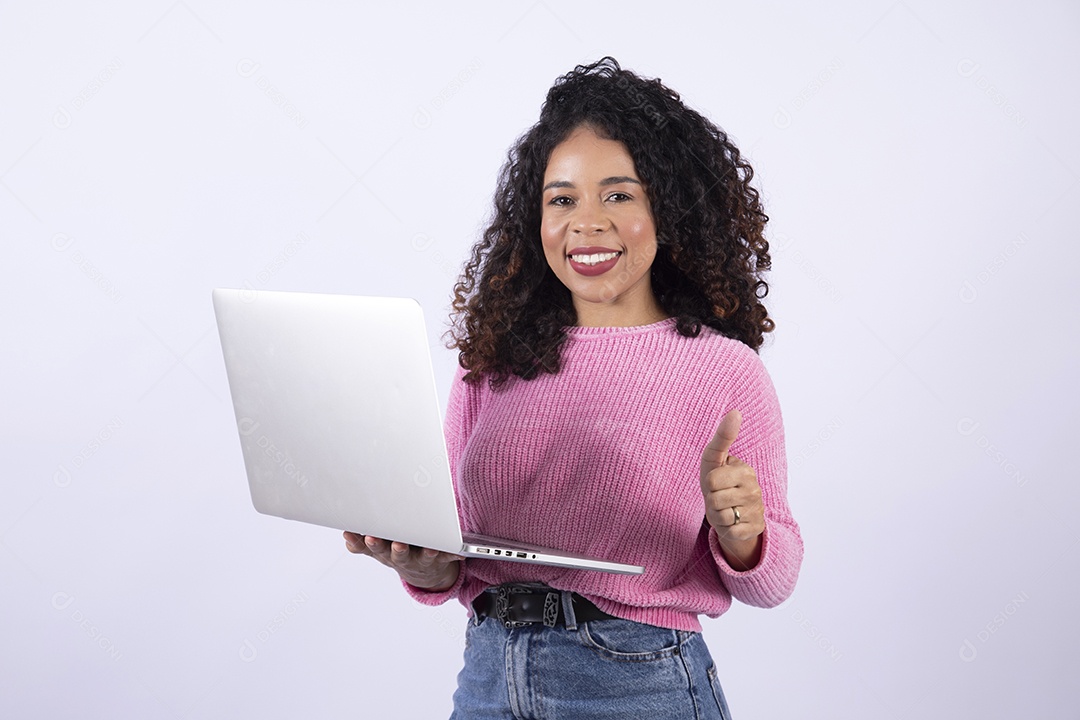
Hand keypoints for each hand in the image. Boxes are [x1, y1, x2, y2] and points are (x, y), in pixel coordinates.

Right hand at [343, 532, 461, 590]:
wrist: (425, 574)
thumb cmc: (399, 554)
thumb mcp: (378, 551)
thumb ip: (361, 544)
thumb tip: (346, 536)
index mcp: (386, 553)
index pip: (373, 548)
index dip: (367, 543)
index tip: (364, 535)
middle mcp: (403, 558)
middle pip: (396, 554)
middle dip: (391, 548)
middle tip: (383, 539)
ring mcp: (421, 560)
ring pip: (422, 557)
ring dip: (423, 553)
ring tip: (426, 548)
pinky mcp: (440, 560)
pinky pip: (447, 557)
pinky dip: (452, 554)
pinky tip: (457, 551)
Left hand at [699, 409, 764, 569]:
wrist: (731, 514)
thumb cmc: (718, 482)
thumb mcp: (715, 460)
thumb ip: (723, 436)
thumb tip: (736, 411)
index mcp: (746, 471)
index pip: (712, 480)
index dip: (709, 484)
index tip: (716, 482)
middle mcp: (756, 490)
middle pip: (716, 499)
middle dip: (712, 501)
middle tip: (719, 498)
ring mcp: (758, 510)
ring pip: (723, 517)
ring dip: (718, 515)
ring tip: (725, 509)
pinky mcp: (757, 529)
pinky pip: (731, 532)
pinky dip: (726, 530)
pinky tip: (733, 523)